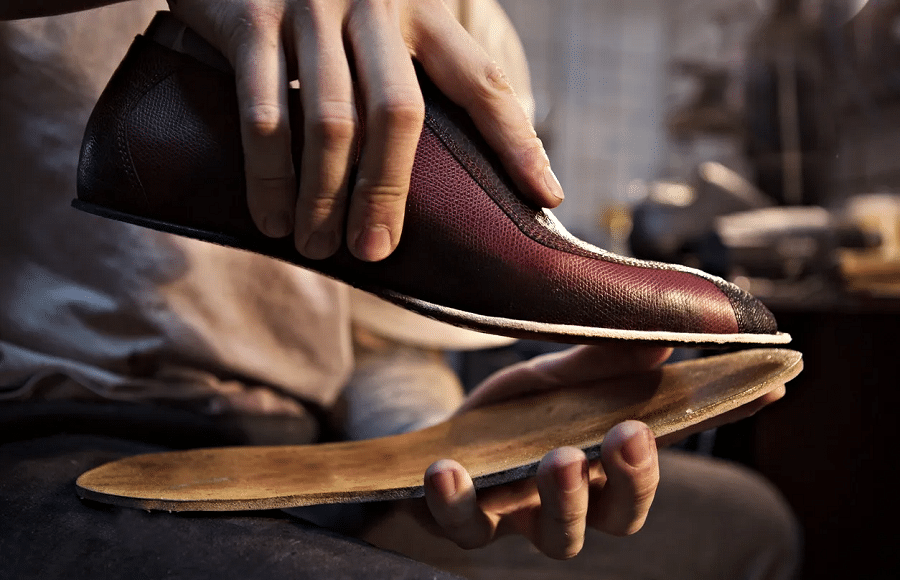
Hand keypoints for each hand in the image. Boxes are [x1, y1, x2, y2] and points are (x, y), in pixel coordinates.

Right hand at [167, 0, 562, 260]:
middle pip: (397, 112)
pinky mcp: (250, 18)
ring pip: (331, 122)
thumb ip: (417, 72)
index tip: (545, 195)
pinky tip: (271, 219)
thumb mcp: (382, 20)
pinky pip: (263, 112)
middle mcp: (373, 3)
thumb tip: (473, 161)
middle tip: (376, 250)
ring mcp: (310, 9)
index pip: (482, 80)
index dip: (516, 140)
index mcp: (421, 7)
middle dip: (388, 192)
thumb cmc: (324, 4)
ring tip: (318, 248)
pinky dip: (268, 175)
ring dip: (324, 197)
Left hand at [419, 344, 786, 558]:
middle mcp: (577, 497)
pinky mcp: (471, 524)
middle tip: (629, 435)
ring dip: (564, 499)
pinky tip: (448, 468)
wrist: (435, 440)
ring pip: (562, 538)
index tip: (767, 389)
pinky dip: (458, 501)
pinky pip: (468, 527)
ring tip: (556, 458)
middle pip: (624, 512)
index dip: (719, 419)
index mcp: (604, 456)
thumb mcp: (550, 378)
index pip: (671, 441)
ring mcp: (524, 516)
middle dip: (634, 479)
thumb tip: (661, 340)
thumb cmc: (508, 416)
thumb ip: (596, 364)